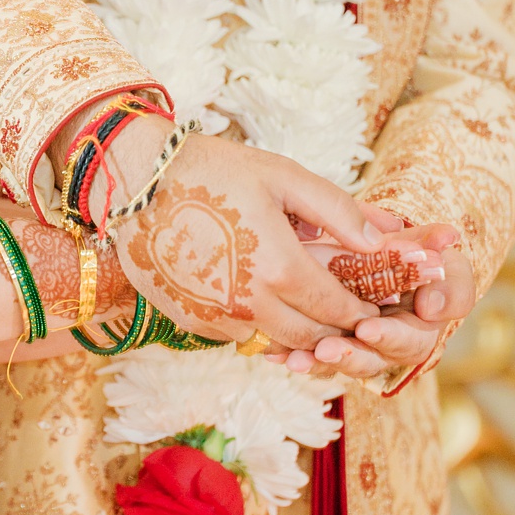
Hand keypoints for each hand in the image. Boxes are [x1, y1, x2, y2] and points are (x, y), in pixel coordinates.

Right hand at [108, 126, 381, 349]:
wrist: (133, 180)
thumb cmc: (213, 171)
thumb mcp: (284, 177)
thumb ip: (338, 210)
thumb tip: (381, 238)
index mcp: (280, 268)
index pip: (337, 310)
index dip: (362, 313)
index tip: (374, 308)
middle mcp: (250, 304)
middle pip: (310, 338)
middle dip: (337, 332)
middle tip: (350, 317)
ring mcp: (217, 318)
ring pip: (275, 343)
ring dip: (298, 334)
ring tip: (309, 308)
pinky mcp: (190, 321)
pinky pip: (238, 337)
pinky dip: (259, 326)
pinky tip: (262, 299)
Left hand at [296, 221, 472, 380]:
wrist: (392, 256)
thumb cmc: (418, 257)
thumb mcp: (431, 250)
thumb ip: (437, 248)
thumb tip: (449, 239)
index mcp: (423, 327)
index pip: (413, 340)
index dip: (391, 336)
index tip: (368, 328)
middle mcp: (393, 345)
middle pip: (375, 361)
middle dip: (351, 355)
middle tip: (327, 349)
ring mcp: (364, 348)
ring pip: (342, 364)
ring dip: (320, 363)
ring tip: (297, 358)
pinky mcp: (335, 345)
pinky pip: (316, 358)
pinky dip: (296, 355)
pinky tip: (275, 353)